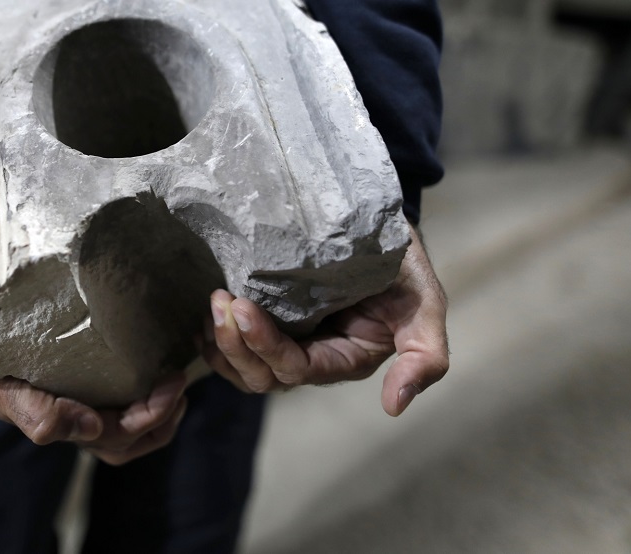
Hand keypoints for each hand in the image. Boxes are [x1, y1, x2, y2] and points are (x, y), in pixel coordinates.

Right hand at [0, 370, 188, 464]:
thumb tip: (90, 427)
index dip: (149, 416)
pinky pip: (123, 406)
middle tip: (180, 380)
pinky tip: (159, 369)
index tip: (170, 384)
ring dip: (161, 414)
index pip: (116, 436)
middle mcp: (74, 422)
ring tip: (178, 383)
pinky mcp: (85, 386)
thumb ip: (35, 410)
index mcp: (60, 423)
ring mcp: (80, 408)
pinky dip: (149, 397)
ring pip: (130, 433)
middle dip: (163, 416)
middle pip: (130, 440)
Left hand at [200, 224, 447, 415]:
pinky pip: (234, 345)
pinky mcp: (268, 320)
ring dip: (220, 342)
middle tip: (219, 301)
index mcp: (344, 360)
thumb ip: (424, 356)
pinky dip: (214, 336)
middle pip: (263, 375)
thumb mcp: (426, 305)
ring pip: (243, 366)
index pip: (297, 369)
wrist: (375, 225)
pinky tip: (205, 315)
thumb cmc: (402, 263)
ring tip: (213, 303)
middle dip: (235, 345)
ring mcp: (287, 340)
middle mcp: (312, 357)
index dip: (265, 346)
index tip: (243, 308)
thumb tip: (394, 406)